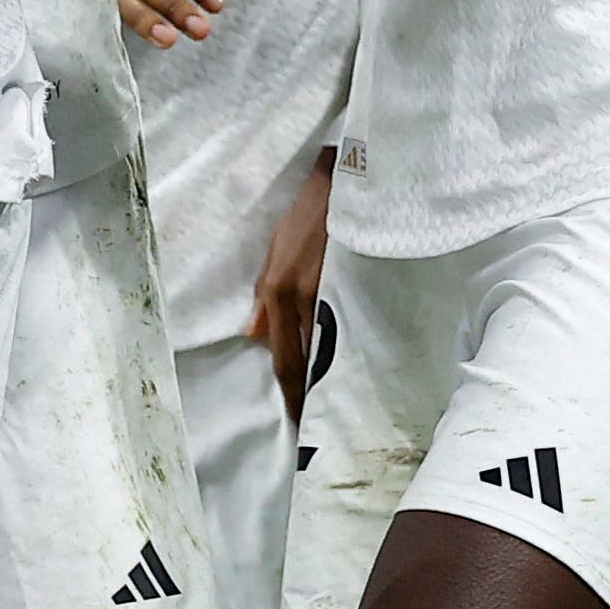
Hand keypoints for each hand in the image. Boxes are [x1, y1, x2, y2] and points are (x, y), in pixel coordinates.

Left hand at [248, 150, 334, 422]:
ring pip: (328, 351)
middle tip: (316, 429)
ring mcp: (331, 292)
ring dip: (329, 382)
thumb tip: (252, 335)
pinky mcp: (357, 285)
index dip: (289, 393)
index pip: (283, 358)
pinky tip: (357, 373)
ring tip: (336, 412)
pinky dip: (349, 354)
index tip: (295, 420)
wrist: (349, 179)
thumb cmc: (308, 212)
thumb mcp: (276, 248)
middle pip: (303, 362)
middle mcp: (302, 296)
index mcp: (280, 289)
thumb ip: (263, 294)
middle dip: (308, 398)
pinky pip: (351, 329)